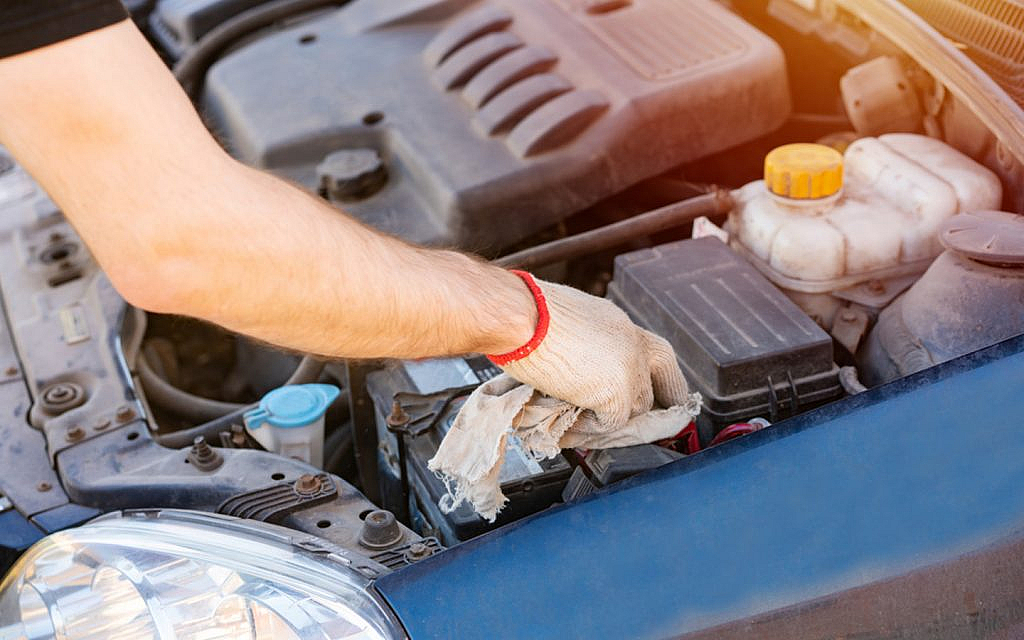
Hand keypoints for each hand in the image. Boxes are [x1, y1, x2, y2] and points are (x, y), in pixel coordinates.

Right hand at [488, 271, 691, 429]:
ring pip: (635, 406)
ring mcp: (628, 368)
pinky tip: (570, 424)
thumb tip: (574, 363)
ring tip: (584, 420)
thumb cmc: (525, 312)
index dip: (662, 376)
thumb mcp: (565, 320)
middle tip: (648, 423)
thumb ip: (582, 342)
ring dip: (611, 416)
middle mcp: (631, 342)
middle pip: (658, 380)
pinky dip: (591, 429)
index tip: (665, 394)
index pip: (656, 351)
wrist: (519, 315)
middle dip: (658, 404)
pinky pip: (612, 423)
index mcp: (617, 323)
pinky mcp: (615, 392)